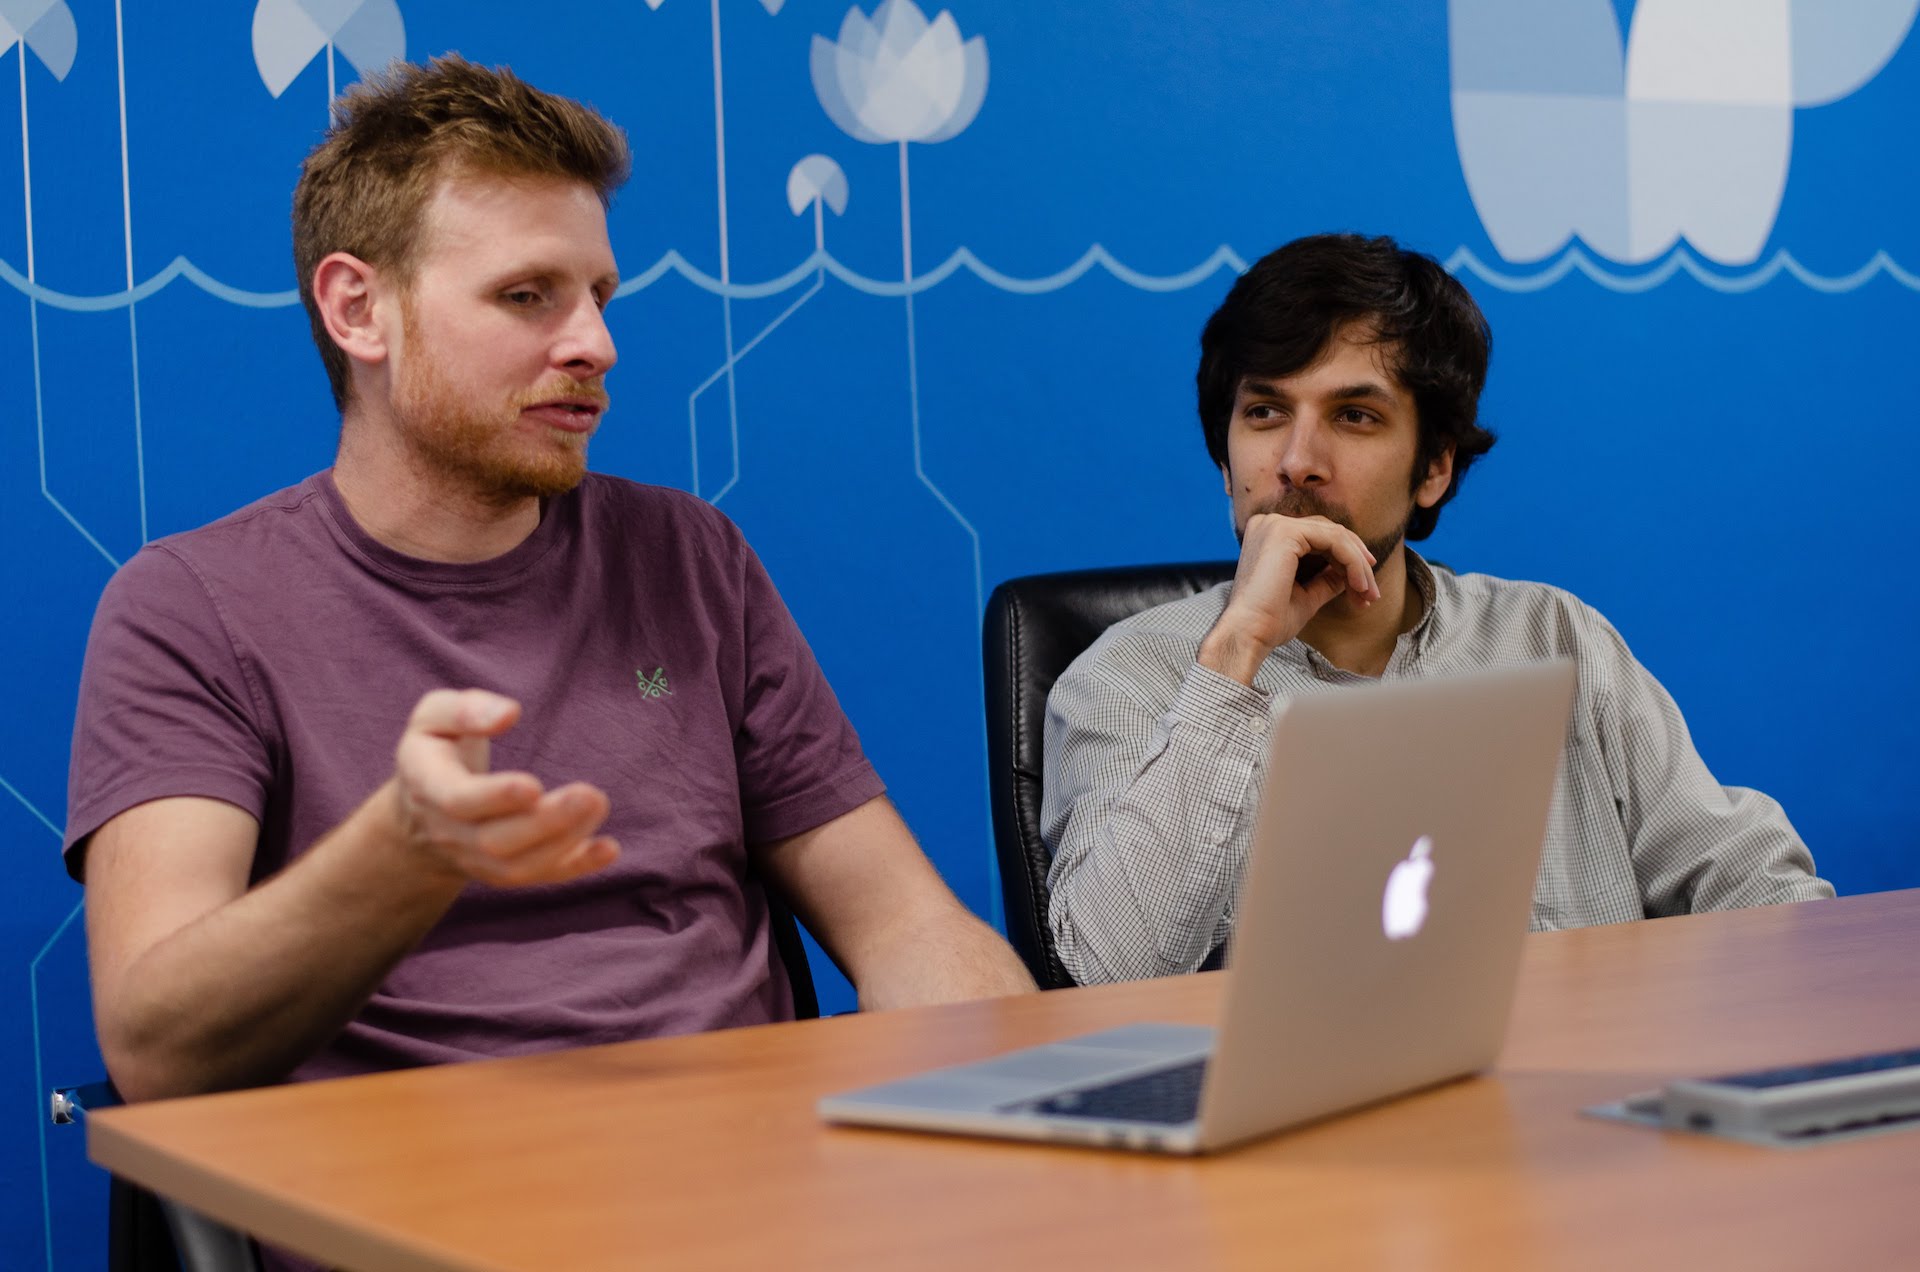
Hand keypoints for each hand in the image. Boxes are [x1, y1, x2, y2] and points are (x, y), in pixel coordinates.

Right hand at [390, 689, 618, 886]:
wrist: (422, 809)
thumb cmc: (438, 747)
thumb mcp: (434, 717)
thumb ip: (464, 710)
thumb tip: (508, 713)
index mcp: (428, 785)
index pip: (458, 801)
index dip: (495, 797)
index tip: (534, 785)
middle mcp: (449, 831)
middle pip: (495, 841)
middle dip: (545, 822)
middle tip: (590, 795)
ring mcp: (474, 858)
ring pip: (517, 865)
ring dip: (564, 842)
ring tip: (599, 805)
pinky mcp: (502, 871)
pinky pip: (538, 877)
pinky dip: (575, 867)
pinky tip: (608, 848)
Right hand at [1198, 513, 1379, 684]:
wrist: (1248, 634)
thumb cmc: (1270, 621)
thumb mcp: (1307, 594)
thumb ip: (1327, 578)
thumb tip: (1351, 573)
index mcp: (1269, 536)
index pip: (1319, 536)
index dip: (1347, 559)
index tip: (1364, 589)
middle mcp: (1269, 524)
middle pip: (1330, 531)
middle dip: (1357, 561)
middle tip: (1372, 592)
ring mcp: (1276, 525)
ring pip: (1335, 535)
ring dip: (1357, 565)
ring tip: (1368, 594)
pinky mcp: (1285, 532)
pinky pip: (1333, 540)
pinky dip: (1351, 562)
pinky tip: (1358, 585)